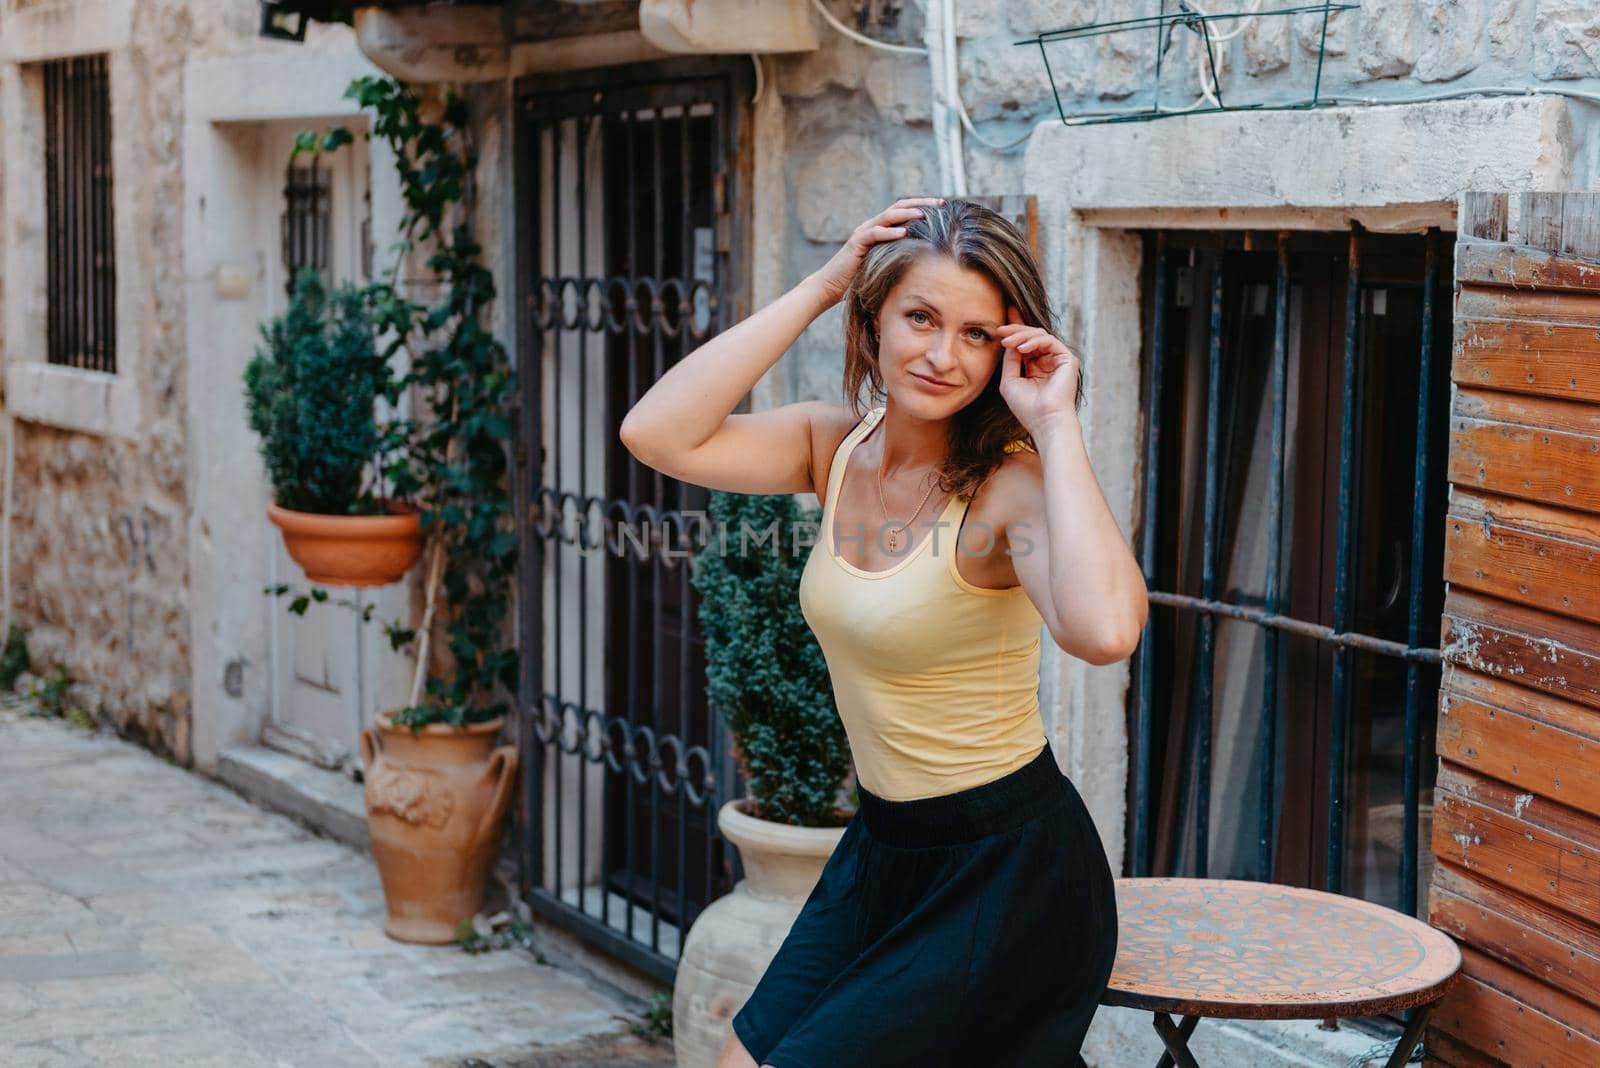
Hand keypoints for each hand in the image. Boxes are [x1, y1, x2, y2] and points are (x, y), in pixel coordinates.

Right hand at [807, 197, 945, 306]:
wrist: (830, 287)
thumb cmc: (858, 280)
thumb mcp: (884, 265)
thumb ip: (899, 257)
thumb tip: (926, 261)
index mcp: (880, 229)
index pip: (904, 211)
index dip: (924, 206)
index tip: (944, 207)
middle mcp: (872, 226)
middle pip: (900, 207)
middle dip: (922, 204)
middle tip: (942, 203)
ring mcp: (863, 232)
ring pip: (888, 216)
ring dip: (907, 213)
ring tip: (925, 213)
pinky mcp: (856, 243)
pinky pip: (874, 234)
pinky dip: (889, 232)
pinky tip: (904, 233)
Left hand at [997, 307, 1082, 438]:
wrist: (1044, 420)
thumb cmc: (1026, 407)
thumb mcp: (1010, 380)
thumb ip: (1010, 360)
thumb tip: (1007, 341)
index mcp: (1035, 367)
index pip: (1025, 344)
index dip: (1014, 331)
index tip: (999, 325)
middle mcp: (1048, 362)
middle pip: (1032, 336)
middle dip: (1015, 331)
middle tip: (1000, 330)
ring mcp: (1058, 360)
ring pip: (1039, 336)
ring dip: (1021, 336)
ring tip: (1007, 342)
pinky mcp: (1067, 359)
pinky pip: (1049, 341)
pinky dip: (1034, 341)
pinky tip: (1021, 348)